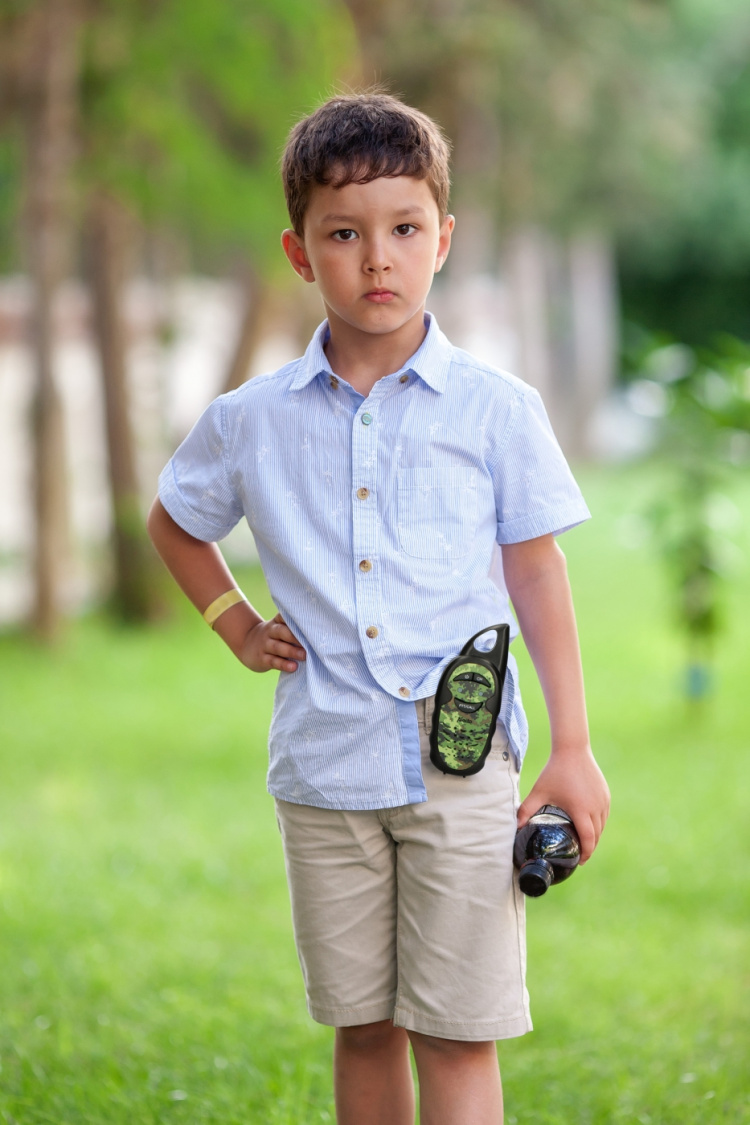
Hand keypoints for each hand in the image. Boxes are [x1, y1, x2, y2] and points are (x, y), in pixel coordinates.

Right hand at [239, 613, 306, 673]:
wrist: (246, 645)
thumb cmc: (273, 637)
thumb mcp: (279, 629)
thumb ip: (294, 629)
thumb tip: (318, 636)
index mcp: (277, 622)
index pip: (285, 617)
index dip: (295, 618)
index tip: (309, 622)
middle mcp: (270, 631)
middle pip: (282, 631)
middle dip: (295, 637)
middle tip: (310, 643)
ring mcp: (265, 645)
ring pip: (278, 647)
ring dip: (292, 651)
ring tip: (304, 656)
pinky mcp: (262, 658)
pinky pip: (273, 661)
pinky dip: (283, 664)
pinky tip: (293, 667)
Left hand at [517, 748, 609, 864]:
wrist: (572, 750)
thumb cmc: (555, 771)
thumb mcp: (539, 792)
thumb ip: (526, 809)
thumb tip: (515, 827)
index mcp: (580, 810)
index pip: (588, 839)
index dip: (586, 853)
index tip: (580, 861)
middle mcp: (595, 807)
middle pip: (597, 835)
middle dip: (590, 848)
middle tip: (579, 855)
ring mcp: (603, 800)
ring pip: (602, 825)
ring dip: (595, 836)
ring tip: (585, 842)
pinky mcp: (606, 794)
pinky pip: (604, 814)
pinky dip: (599, 823)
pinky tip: (591, 826)